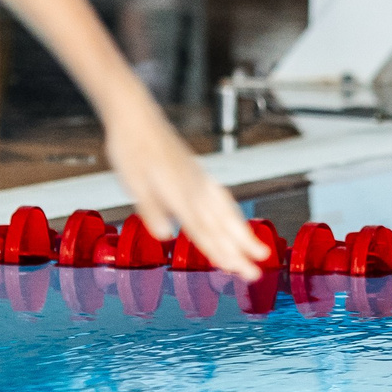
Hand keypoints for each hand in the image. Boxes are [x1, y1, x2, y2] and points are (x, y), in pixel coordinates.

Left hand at [102, 106, 268, 277]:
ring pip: (227, 212)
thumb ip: (151, 208)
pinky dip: (233, 214)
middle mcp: (195, 187)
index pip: (203, 230)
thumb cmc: (131, 148)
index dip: (220, 252)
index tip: (236, 270)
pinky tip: (236, 221)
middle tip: (256, 272)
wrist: (137, 119)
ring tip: (260, 251)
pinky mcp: (198, 175)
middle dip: (240, 251)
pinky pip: (222, 199)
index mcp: (179, 192)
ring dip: (243, 234)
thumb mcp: (133, 181)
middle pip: (222, 225)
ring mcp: (200, 181)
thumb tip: (163, 235)